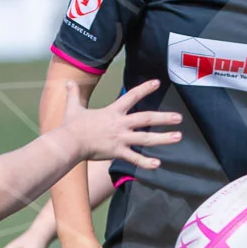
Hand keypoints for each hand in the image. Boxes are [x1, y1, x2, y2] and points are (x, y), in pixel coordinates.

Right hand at [62, 79, 182, 168]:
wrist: (69, 143)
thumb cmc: (71, 126)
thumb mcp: (73, 107)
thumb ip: (74, 94)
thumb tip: (67, 83)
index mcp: (113, 111)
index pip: (131, 96)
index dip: (144, 89)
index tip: (157, 83)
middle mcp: (120, 124)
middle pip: (146, 118)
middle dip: (164, 118)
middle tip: (179, 117)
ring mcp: (120, 138)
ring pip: (146, 139)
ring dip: (163, 138)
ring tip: (178, 137)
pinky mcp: (118, 152)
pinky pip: (134, 158)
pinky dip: (145, 162)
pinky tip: (157, 164)